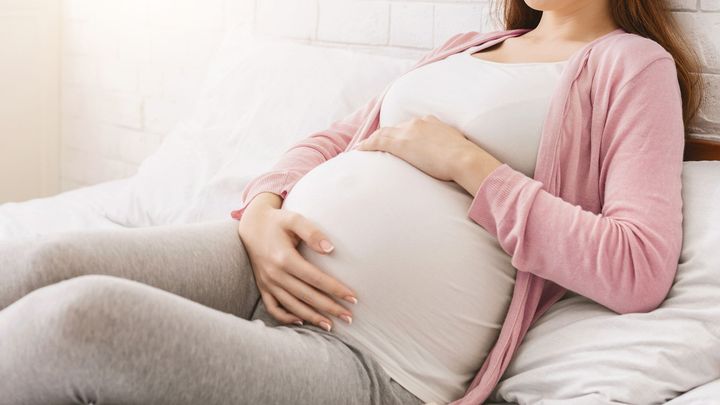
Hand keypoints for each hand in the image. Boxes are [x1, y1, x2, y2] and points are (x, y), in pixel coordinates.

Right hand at [237, 203, 356, 331]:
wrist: (252, 225)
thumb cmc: (277, 221)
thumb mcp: (294, 219)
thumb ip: (312, 232)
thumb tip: (330, 249)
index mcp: (284, 258)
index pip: (315, 279)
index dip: (335, 289)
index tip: (353, 297)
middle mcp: (275, 274)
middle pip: (307, 296)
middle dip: (329, 308)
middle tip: (349, 317)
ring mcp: (267, 282)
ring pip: (292, 306)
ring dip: (312, 317)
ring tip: (331, 325)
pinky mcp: (262, 286)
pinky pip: (273, 307)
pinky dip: (286, 317)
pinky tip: (302, 321)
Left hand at [353, 114, 502, 194]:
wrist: (464, 159)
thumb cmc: (466, 161)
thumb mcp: (459, 150)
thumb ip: (451, 152)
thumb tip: (455, 163)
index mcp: (433, 123)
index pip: (411, 127)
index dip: (401, 133)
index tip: (396, 139)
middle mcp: (419, 123)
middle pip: (395, 128)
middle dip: (385, 136)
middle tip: (374, 145)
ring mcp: (408, 131)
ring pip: (384, 134)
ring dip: (372, 141)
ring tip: (362, 148)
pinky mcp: (400, 142)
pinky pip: (377, 142)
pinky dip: (366, 145)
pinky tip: (358, 151)